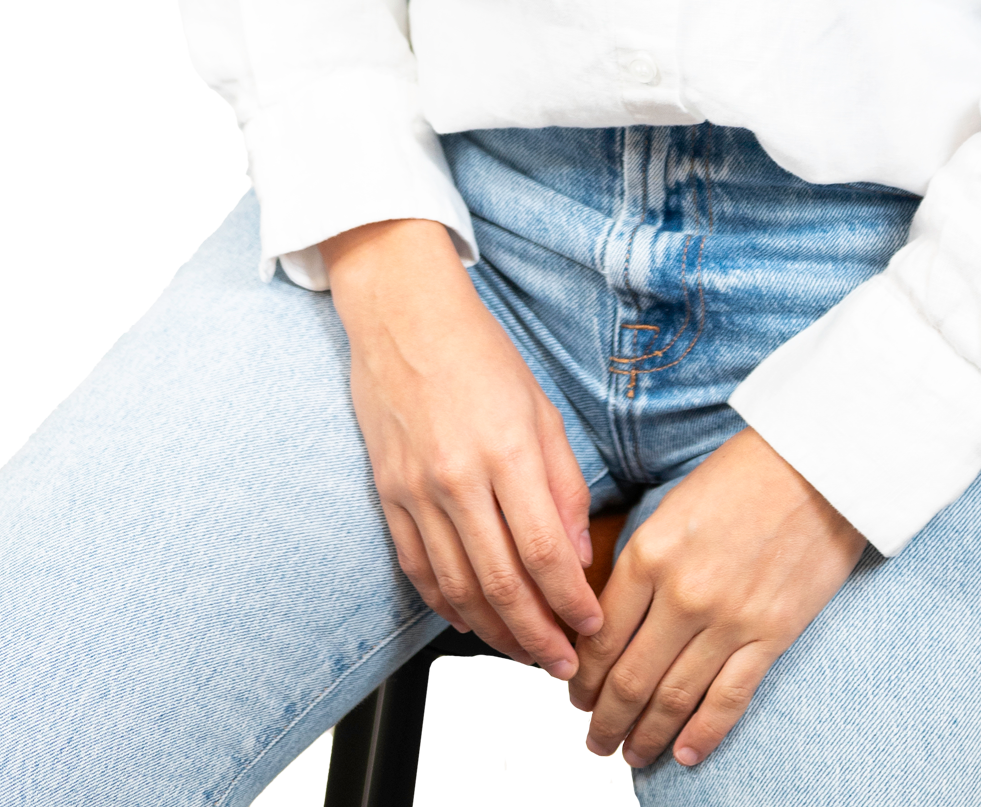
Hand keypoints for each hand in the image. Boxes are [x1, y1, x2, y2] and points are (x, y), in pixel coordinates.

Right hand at [321, 218, 603, 678]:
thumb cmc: (476, 352)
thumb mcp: (540, 408)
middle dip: (539, 636)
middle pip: (502, 584)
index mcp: (506, 451)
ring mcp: (417, 491)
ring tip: (526, 651)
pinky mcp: (388, 495)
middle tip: (563, 663)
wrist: (402, 316)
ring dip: (497, 633)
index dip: (570, 603)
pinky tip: (471, 621)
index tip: (591, 627)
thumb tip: (576, 550)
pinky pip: (418, 569)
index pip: (544, 553)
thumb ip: (561, 482)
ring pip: (458, 589)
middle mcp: (458, 478)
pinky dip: (446, 606)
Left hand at [568, 426, 866, 767]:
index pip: (601, 636)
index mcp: (651, 552)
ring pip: (672, 697)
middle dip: (606, 718)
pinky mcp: (771, 636)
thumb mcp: (673, 506)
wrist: (818, 465)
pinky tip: (683, 754)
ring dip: (645, 735)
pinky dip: (701, 734)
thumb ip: (642, 561)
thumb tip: (612, 618)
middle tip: (595, 738)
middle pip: (629, 677)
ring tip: (631, 753)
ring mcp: (729, 620)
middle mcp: (683, 593)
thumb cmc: (746, 473)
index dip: (584, 677)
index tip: (577, 695)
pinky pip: (728, 699)